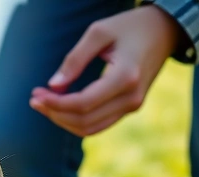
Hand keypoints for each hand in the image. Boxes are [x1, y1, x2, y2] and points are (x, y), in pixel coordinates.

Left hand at [29, 5, 181, 136]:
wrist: (164, 31)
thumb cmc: (130, 26)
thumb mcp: (99, 32)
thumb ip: (75, 59)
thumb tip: (54, 85)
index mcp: (126, 77)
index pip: (83, 103)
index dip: (55, 103)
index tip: (35, 93)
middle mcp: (132, 97)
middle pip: (84, 120)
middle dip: (54, 113)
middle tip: (34, 98)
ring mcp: (133, 105)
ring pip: (90, 128)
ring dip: (63, 120)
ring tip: (43, 104)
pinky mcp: (130, 108)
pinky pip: (98, 124)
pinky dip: (76, 120)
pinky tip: (60, 107)